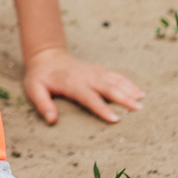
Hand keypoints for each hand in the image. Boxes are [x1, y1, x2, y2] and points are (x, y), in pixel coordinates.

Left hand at [23, 46, 144, 125]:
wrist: (46, 56)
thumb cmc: (40, 77)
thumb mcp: (33, 89)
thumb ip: (43, 104)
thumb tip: (52, 120)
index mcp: (71, 83)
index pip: (89, 97)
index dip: (102, 108)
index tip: (115, 119)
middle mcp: (86, 76)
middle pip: (108, 87)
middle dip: (124, 98)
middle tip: (138, 109)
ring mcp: (94, 72)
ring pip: (115, 80)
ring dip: (129, 90)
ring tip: (143, 100)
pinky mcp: (98, 70)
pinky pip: (116, 76)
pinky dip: (128, 83)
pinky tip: (139, 91)